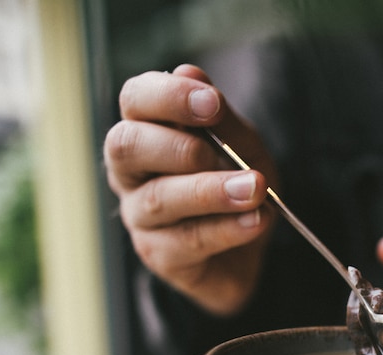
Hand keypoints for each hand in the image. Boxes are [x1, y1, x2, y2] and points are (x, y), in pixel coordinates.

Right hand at [103, 64, 275, 315]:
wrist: (249, 250)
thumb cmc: (236, 185)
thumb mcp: (242, 146)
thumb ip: (221, 118)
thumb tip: (189, 71)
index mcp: (146, 131)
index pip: (135, 100)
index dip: (168, 97)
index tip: (211, 103)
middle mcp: (131, 172)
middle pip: (127, 146)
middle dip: (180, 146)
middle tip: (223, 152)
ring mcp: (140, 216)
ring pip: (159, 198)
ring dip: (211, 191)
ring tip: (254, 189)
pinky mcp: (160, 255)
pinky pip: (187, 241)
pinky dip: (226, 228)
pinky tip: (255, 220)